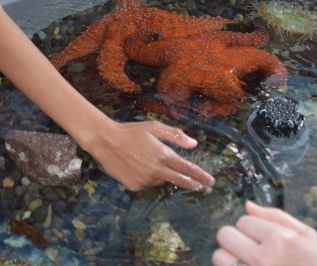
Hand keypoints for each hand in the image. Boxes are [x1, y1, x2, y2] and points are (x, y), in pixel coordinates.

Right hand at [89, 120, 214, 191]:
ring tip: (153, 164)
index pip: (188, 168)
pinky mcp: (135, 186)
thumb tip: (194, 144)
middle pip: (182, 181)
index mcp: (163, 154)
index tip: (211, 181)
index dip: (201, 176)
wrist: (105, 141)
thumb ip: (175, 135)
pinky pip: (148, 184)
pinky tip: (140, 167)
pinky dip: (149, 178)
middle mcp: (156, 170)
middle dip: (196, 185)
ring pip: (162, 181)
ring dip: (165, 176)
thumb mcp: (154, 127)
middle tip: (206, 189)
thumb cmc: (131, 131)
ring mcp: (145, 180)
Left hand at [212, 201, 316, 265]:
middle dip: (236, 238)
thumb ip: (276, 217)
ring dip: (230, 257)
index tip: (265, 237)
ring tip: (249, 262)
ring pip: (219, 256)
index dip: (253, 227)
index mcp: (279, 239)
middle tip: (253, 248)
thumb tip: (247, 205)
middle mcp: (262, 259)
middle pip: (225, 235)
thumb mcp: (307, 235)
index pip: (243, 220)